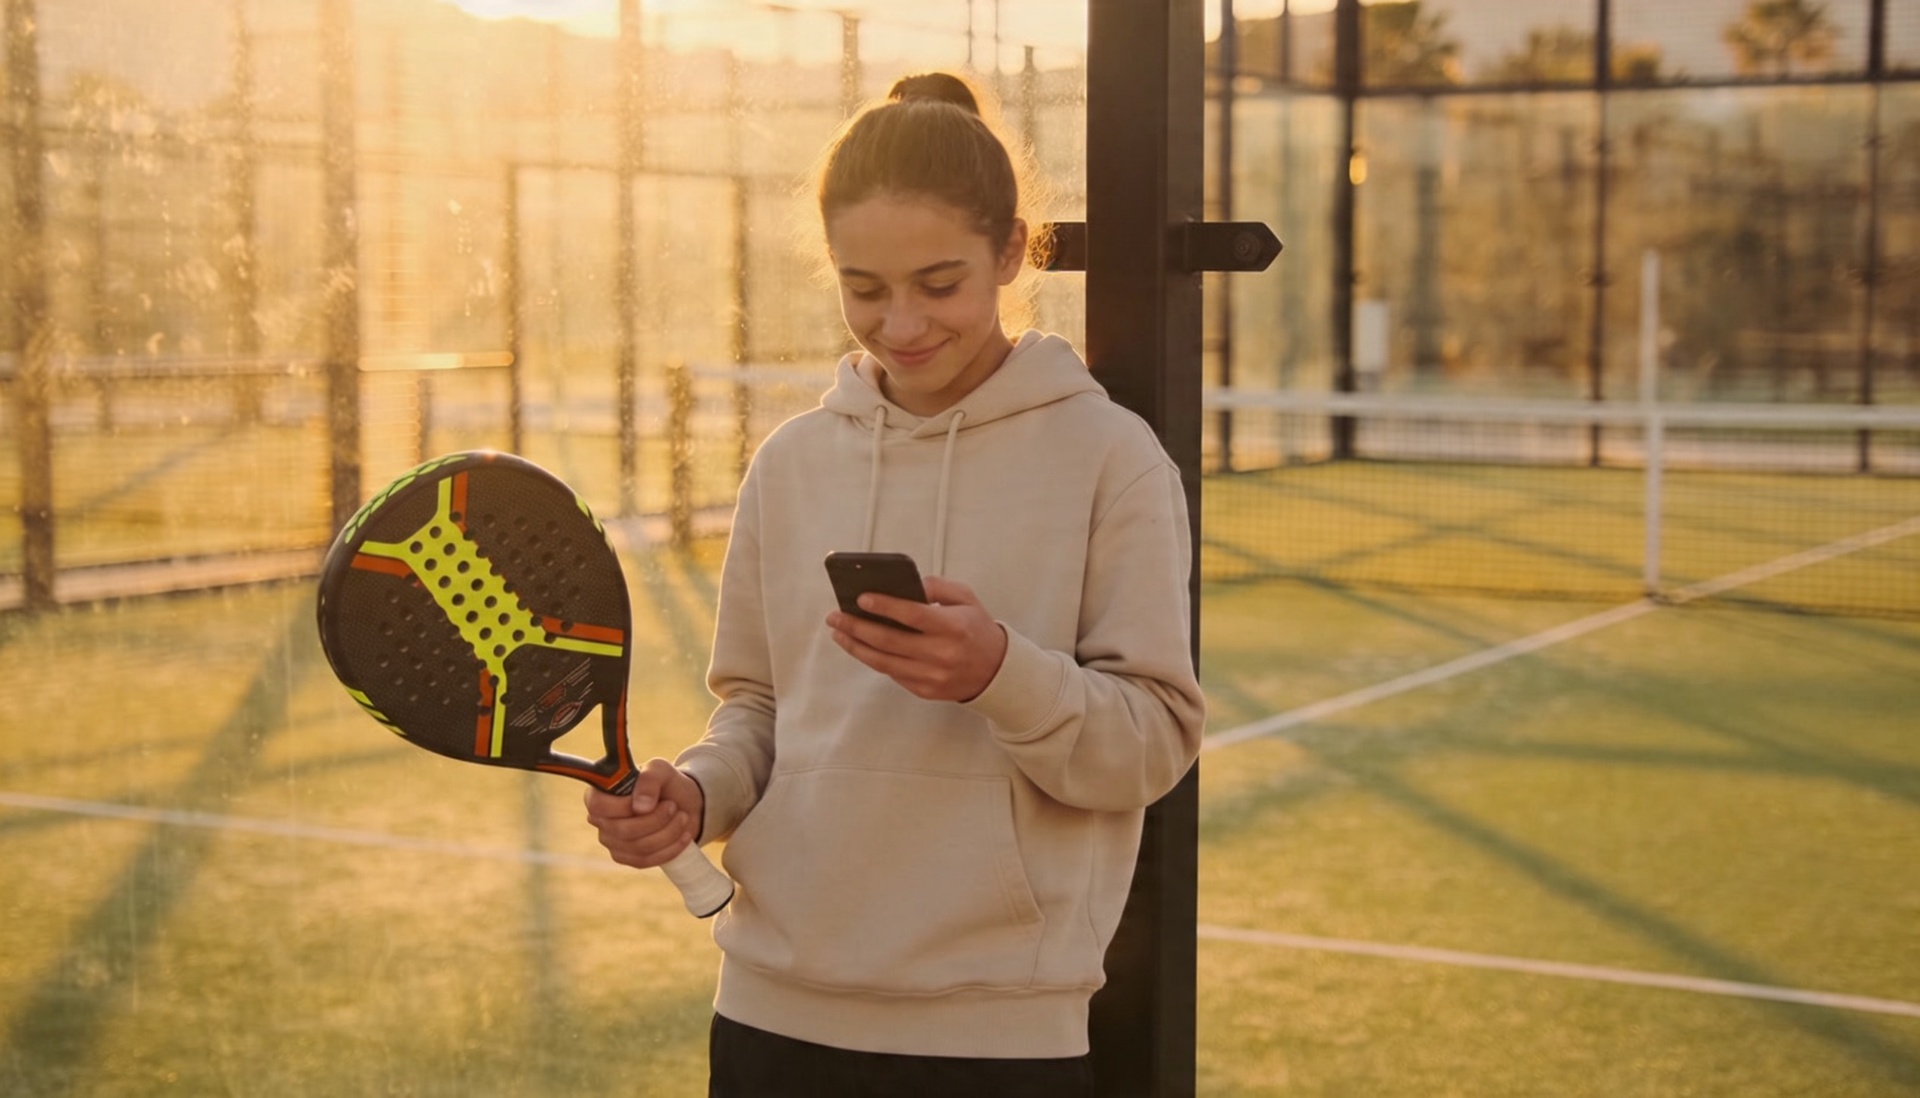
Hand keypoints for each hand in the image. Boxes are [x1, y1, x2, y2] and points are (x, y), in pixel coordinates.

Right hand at [583, 757, 702, 869]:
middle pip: (623, 830)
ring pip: (639, 846)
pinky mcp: (626, 858)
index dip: (624, 806)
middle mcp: (600, 819)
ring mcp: (611, 841)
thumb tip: (640, 807)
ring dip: (668, 832)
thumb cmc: (665, 783)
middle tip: (673, 806)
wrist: (683, 804)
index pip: (598, 806)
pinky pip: (646, 860)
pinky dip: (670, 848)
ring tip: (682, 816)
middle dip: (656, 819)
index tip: (653, 801)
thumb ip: (649, 779)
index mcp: (599, 793)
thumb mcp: (660, 770)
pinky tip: (683, 835)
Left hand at [826, 575, 1007, 702]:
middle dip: (857, 627)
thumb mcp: (966, 598)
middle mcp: (942, 655)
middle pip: (890, 641)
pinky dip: (873, 659)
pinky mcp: (925, 691)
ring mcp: (932, 676)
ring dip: (856, 646)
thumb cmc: (976, 628)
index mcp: (954, 628)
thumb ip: (937, 586)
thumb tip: (906, 585)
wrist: (995, 671)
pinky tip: (859, 646)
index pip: (914, 616)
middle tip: (836, 616)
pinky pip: (892, 674)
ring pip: (884, 662)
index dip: (885, 607)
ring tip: (839, 632)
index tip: (862, 598)